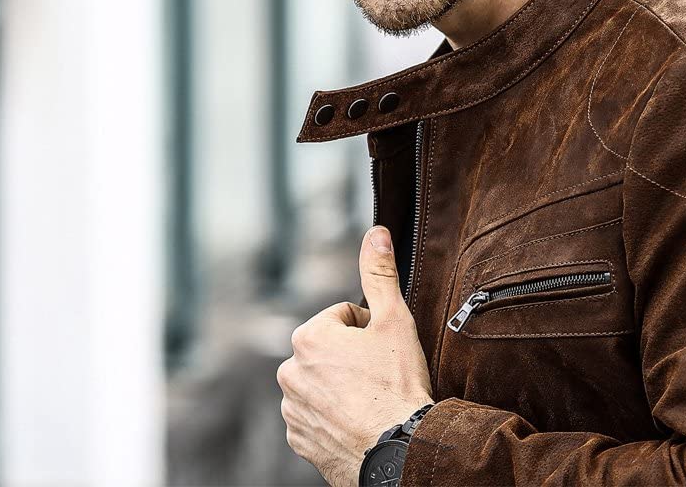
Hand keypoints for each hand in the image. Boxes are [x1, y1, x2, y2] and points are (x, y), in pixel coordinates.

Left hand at [277, 225, 434, 486]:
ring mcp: (292, 410)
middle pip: (329, 348)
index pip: (343, 316)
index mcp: (308, 337)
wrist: (396, 452)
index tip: (383, 349)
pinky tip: (360, 420)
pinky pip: (318, 415)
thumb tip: (375, 233)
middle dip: (351, 356)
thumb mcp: (393, 319)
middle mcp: (289, 372)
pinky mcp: (300, 440)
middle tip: (379, 373)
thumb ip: (379, 272)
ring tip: (372, 398)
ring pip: (322, 382)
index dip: (369, 328)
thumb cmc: (395, 384)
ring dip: (342, 385)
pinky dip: (335, 415)